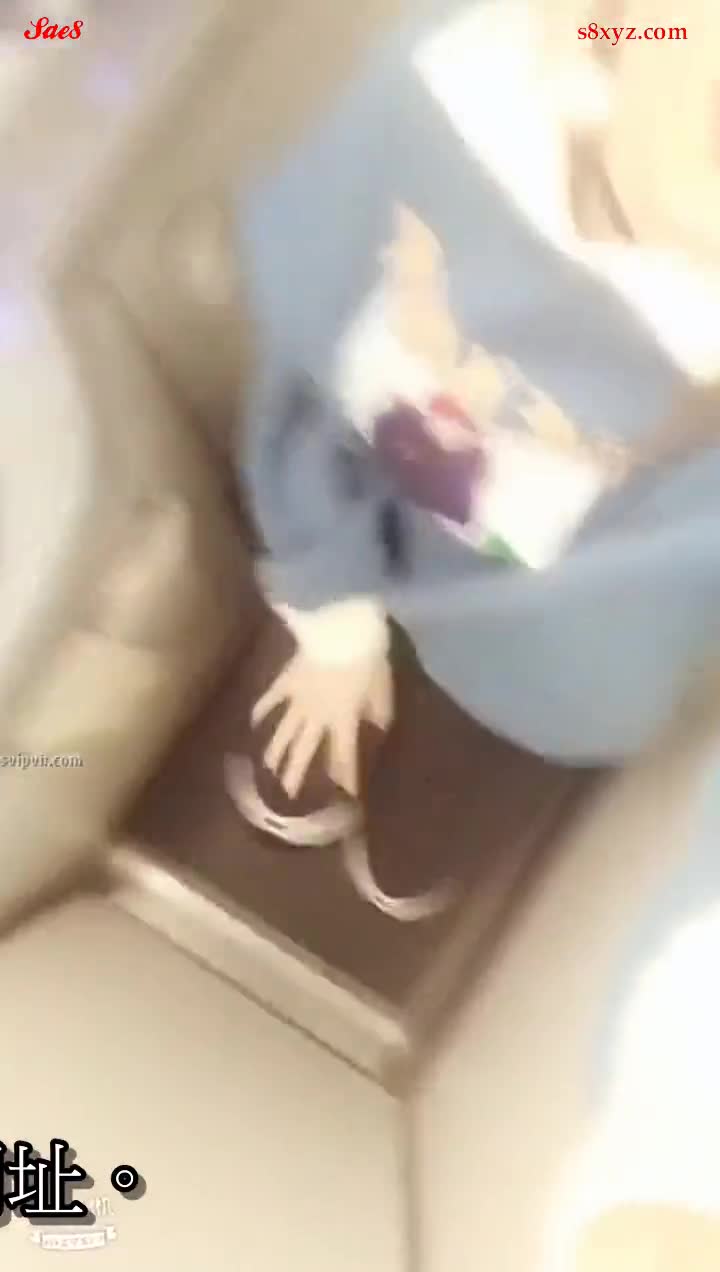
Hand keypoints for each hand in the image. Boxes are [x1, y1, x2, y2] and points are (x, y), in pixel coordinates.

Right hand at [251, 647, 392, 798]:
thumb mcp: (383, 690)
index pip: (344, 756)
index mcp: (344, 720)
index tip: (346, 795)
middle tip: (288, 795)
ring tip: (268, 768)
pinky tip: (252, 722)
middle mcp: (317, 716)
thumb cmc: (369, 660)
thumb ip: (379, 714)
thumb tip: (377, 731)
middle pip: (304, 750)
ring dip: (276, 751)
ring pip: (283, 731)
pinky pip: (271, 698)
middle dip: (296, 774)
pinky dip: (261, 710)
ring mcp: (298, 699)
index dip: (345, 777)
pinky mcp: (287, 680)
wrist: (345, 629)